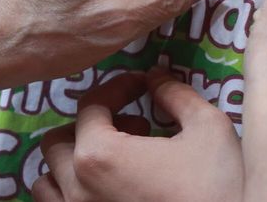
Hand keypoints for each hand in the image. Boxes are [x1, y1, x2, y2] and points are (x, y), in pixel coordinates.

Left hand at [32, 69, 242, 201]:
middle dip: (92, 125)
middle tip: (134, 126)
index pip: (91, 106)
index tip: (141, 85)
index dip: (118, 87)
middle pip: (58, 142)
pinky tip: (112, 188)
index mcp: (98, 156)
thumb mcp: (207, 126)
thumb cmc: (217, 185)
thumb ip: (175, 93)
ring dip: (74, 161)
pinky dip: (72, 191)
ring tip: (116, 160)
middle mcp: (76, 191)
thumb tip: (156, 77)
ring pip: (49, 181)